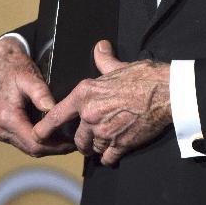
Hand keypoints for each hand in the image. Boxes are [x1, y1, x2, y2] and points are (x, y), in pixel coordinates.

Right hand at [0, 36, 75, 156]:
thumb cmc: (14, 68)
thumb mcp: (29, 76)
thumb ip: (40, 93)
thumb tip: (51, 108)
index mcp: (6, 117)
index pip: (35, 143)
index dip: (56, 146)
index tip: (73, 143)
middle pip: (31, 149)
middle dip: (53, 149)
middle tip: (73, 144)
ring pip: (26, 147)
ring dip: (45, 146)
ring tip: (66, 140)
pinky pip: (20, 141)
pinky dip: (35, 140)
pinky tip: (51, 134)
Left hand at [33, 40, 171, 165]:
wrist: (167, 92)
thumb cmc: (144, 77)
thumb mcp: (119, 66)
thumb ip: (104, 60)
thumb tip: (100, 46)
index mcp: (85, 94)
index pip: (56, 115)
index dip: (45, 128)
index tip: (39, 135)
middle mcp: (90, 114)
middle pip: (77, 138)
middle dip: (83, 140)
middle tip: (92, 136)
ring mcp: (104, 131)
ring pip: (92, 149)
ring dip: (98, 148)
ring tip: (106, 141)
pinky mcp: (120, 144)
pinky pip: (107, 158)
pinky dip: (110, 156)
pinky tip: (116, 151)